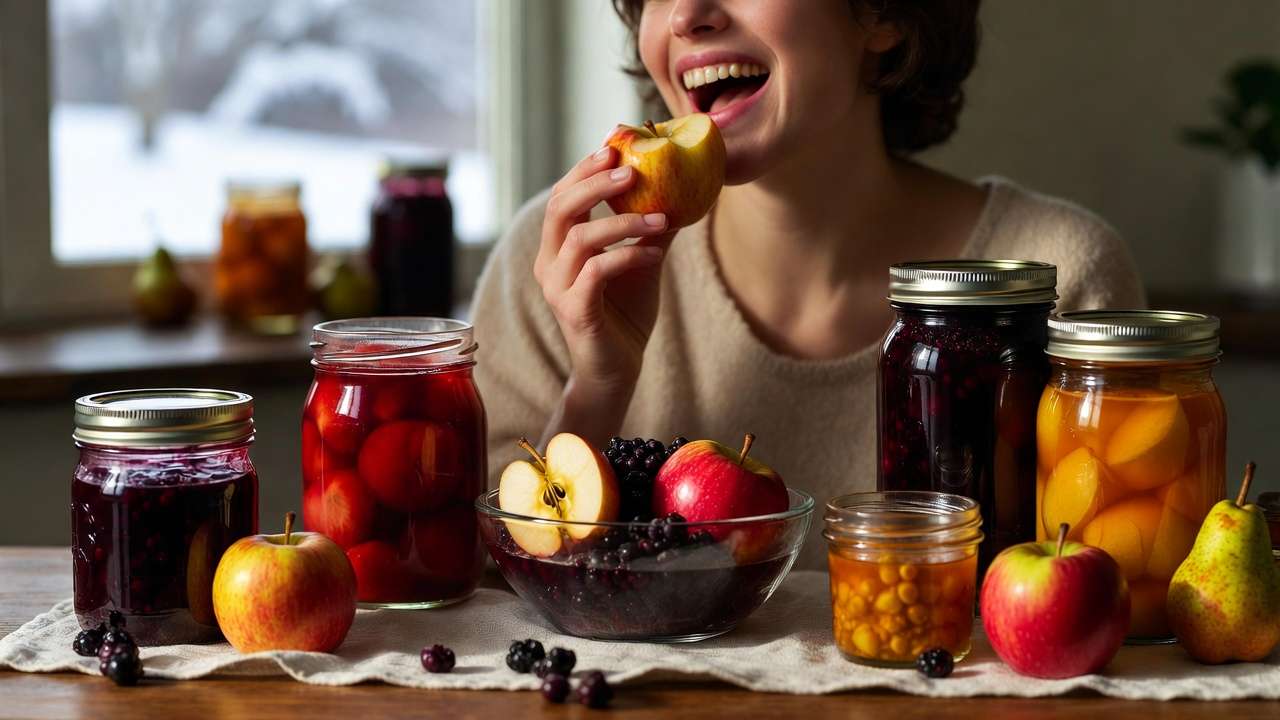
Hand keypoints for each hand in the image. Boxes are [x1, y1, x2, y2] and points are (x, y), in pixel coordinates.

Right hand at [534, 146, 673, 408]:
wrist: (618, 368)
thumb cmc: (626, 313)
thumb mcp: (641, 261)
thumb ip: (650, 228)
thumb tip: (681, 189)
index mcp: (558, 248)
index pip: (563, 197)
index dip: (584, 170)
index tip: (614, 148)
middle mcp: (549, 264)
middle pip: (560, 209)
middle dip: (594, 184)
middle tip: (630, 171)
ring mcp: (558, 289)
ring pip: (579, 238)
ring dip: (622, 222)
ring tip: (660, 218)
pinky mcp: (575, 312)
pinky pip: (597, 272)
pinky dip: (627, 256)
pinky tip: (654, 253)